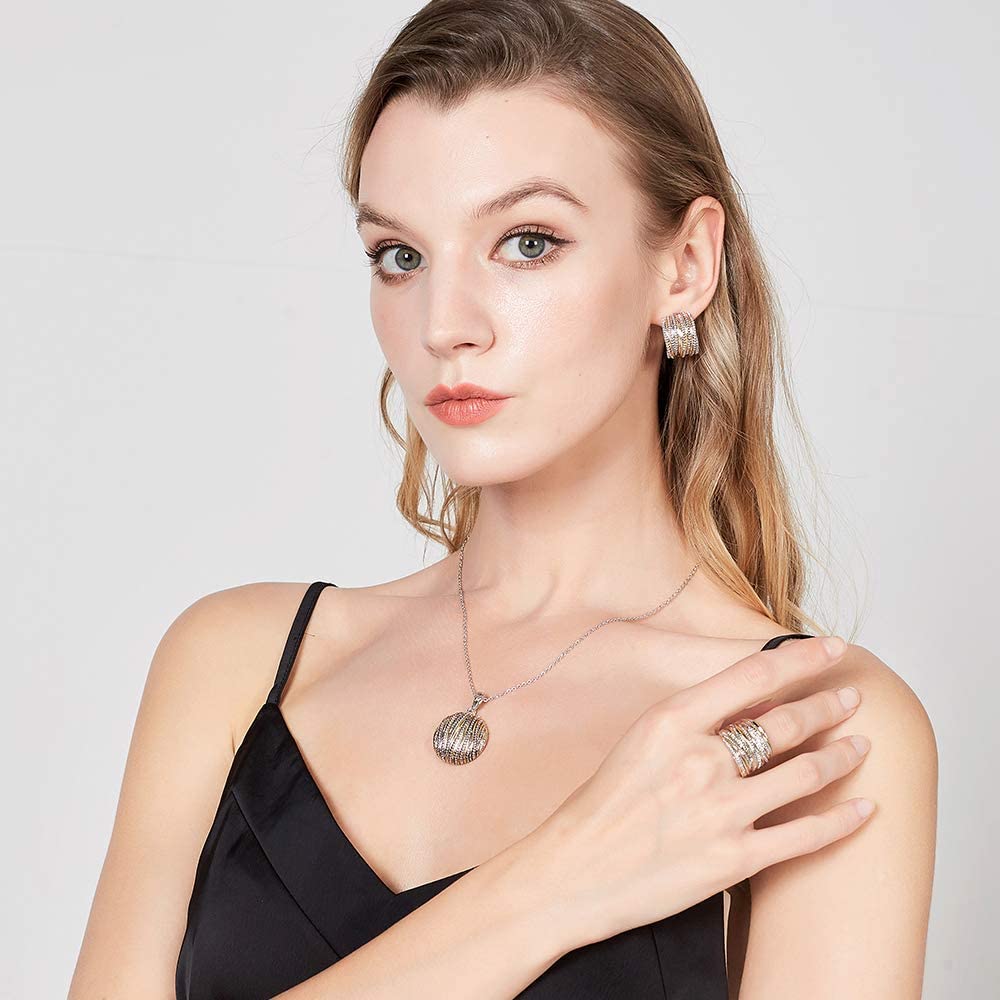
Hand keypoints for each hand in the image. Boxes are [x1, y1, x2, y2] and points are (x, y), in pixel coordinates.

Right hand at [529, 636, 871, 947]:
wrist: (573, 872)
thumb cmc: (602, 804)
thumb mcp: (639, 741)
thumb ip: (693, 721)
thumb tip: (750, 705)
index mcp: (673, 721)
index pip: (754, 676)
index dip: (802, 659)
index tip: (831, 648)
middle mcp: (702, 760)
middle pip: (787, 722)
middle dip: (829, 705)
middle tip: (852, 696)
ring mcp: (722, 811)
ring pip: (806, 773)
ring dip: (843, 755)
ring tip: (862, 744)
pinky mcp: (734, 860)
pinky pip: (806, 835)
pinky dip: (843, 821)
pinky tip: (865, 809)